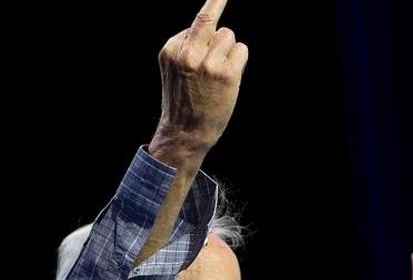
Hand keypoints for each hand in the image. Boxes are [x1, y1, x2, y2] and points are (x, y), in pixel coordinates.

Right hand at [147, 0, 247, 167]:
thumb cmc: (183, 101)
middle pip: (212, 23)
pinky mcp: (225, 73)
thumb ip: (187, 47)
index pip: (196, 22)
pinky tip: (229, 77)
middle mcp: (187, 53)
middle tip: (221, 26)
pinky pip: (241, 49)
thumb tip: (209, 26)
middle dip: (219, 24)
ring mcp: (207, 62)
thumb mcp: (174, 70)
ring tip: (218, 73)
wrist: (185, 133)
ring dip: (229, 50)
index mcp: (171, 50)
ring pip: (228, 36)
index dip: (212, 5)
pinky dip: (239, 60)